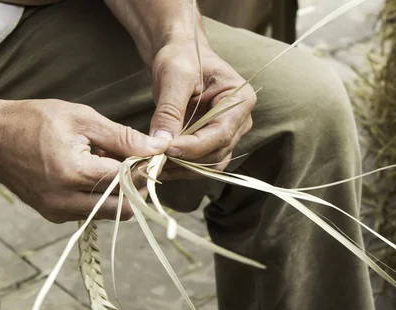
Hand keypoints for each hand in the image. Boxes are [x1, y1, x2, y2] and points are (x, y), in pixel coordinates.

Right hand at [0, 99, 168, 222]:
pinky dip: (100, 197)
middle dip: (137, 187)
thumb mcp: (81, 119)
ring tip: (111, 164)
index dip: (145, 168)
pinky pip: (90, 212)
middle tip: (136, 162)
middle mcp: (66, 202)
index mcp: (74, 174)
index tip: (152, 154)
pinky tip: (92, 173)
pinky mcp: (53, 216)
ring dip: (119, 193)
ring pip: (108, 213)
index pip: (128, 182)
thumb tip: (156, 148)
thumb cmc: (32, 121)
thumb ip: (121, 137)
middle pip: (123, 208)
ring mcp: (58, 212)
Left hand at [149, 40, 255, 178]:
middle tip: (154, 159)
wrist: (181, 56)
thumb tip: (161, 142)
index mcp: (240, 100)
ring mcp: (227, 134)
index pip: (221, 132)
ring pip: (209, 164)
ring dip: (183, 168)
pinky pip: (200, 163)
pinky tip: (160, 164)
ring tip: (154, 164)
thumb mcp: (174, 77)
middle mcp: (240, 121)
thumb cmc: (182, 58)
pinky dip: (181, 167)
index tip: (167, 149)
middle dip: (186, 159)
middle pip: (216, 152)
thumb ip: (170, 110)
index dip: (194, 146)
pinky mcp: (211, 142)